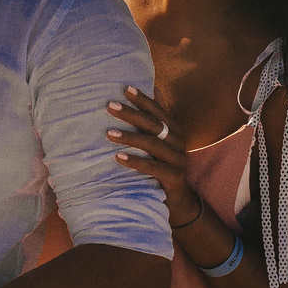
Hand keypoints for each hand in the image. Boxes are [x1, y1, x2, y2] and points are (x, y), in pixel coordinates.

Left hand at [106, 86, 196, 225]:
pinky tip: (117, 157)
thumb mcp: (158, 141)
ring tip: (108, 133)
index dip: (143, 99)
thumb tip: (154, 89)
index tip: (125, 88)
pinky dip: (135, 161)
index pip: (157, 110)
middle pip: (154, 124)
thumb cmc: (161, 165)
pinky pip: (154, 168)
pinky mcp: (175, 177)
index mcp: (173, 130)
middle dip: (131, 113)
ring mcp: (178, 160)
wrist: (178, 200)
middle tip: (110, 105)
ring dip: (130, 137)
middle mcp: (178, 142)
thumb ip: (154, 119)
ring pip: (153, 144)